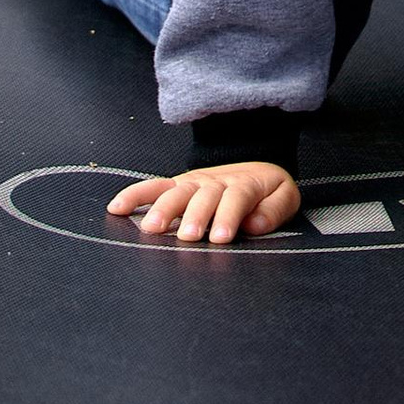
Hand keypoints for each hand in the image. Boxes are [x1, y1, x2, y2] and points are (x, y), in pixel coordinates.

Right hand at [108, 161, 300, 243]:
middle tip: (189, 236)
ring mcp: (193, 182)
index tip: (221, 237)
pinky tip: (117, 208)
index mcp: (244, 185)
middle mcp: (215, 182)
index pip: (235, 199)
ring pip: (176, 192)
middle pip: (203, 196)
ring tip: (153, 228)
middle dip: (195, 216)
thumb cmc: (268, 190)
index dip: (228, 217)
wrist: (256, 166)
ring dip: (163, 209)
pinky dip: (134, 196)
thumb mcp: (286, 197)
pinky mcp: (177, 185)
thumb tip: (253, 224)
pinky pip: (153, 187)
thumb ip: (274, 211)